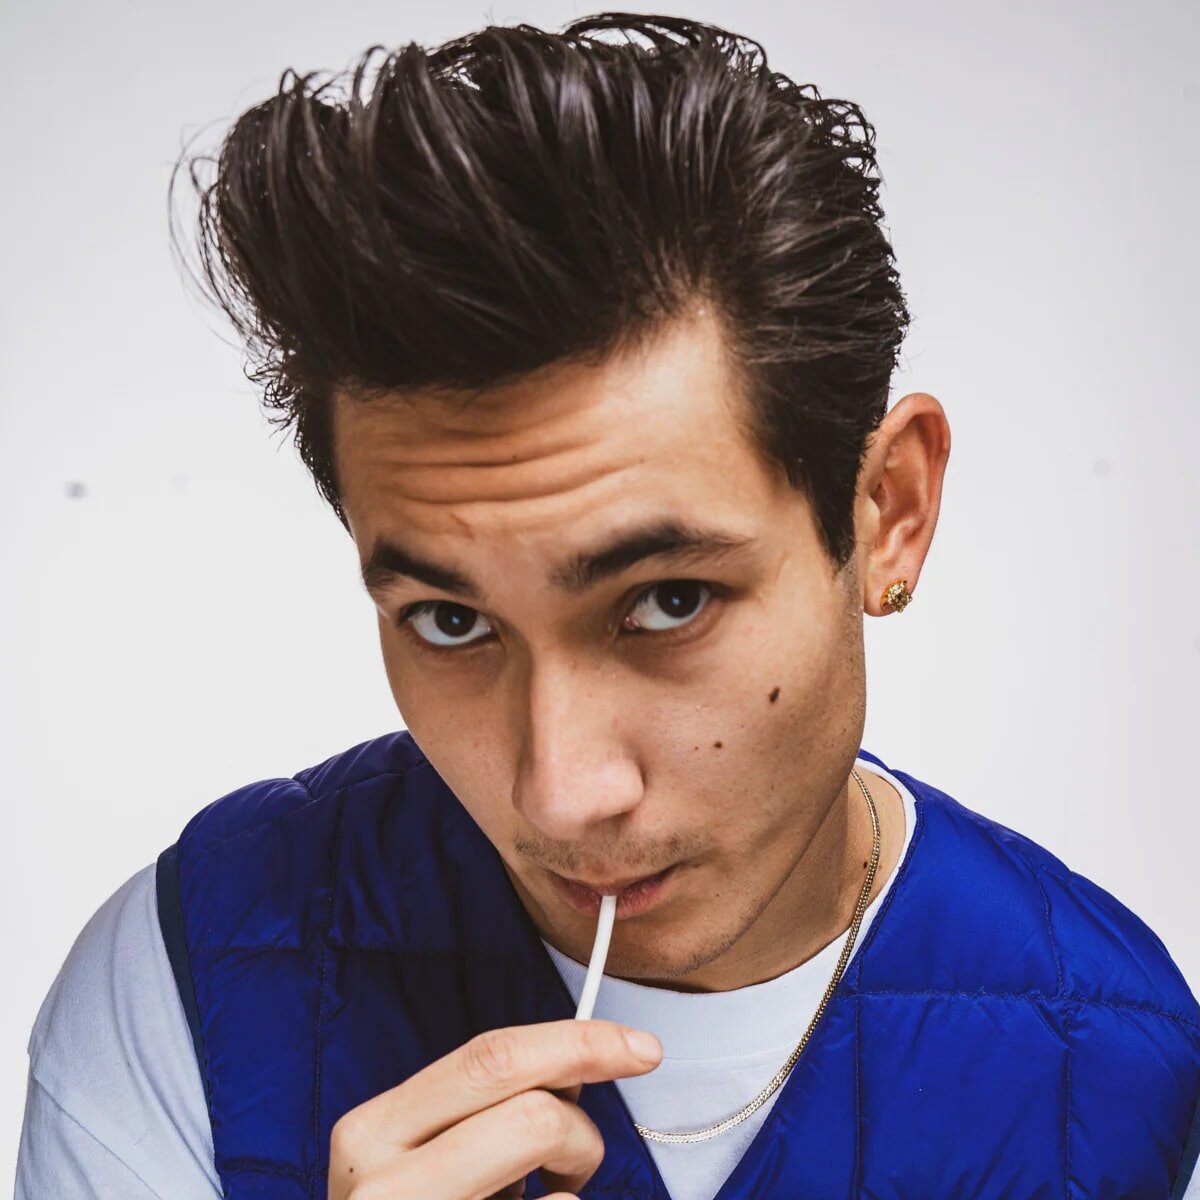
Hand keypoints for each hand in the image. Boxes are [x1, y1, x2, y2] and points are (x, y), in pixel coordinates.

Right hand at [328, 1018, 662, 1199]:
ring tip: (540, 1195)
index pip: (491, 1057)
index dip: (577, 1042)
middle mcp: (381, 1184)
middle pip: (533, 1112)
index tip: (642, 1047)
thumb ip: (492, 1103)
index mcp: (376, 1129)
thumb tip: (579, 1064)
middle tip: (581, 1160)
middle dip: (581, 1129)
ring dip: (572, 1174)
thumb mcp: (441, 1152)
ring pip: (546, 1160)